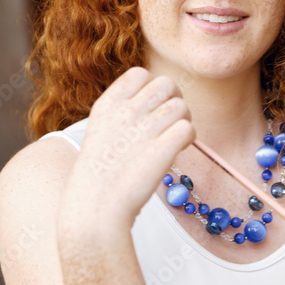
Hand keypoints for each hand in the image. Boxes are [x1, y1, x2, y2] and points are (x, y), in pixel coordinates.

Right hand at [70, 67, 194, 222]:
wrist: (95, 210)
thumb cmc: (99, 177)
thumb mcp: (100, 133)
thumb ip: (122, 114)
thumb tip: (154, 104)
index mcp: (107, 105)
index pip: (140, 74)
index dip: (152, 89)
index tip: (151, 110)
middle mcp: (125, 111)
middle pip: (166, 84)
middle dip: (173, 101)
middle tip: (169, 125)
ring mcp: (145, 129)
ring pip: (181, 105)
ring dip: (183, 121)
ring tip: (173, 141)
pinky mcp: (163, 148)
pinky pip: (188, 127)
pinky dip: (188, 138)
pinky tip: (178, 151)